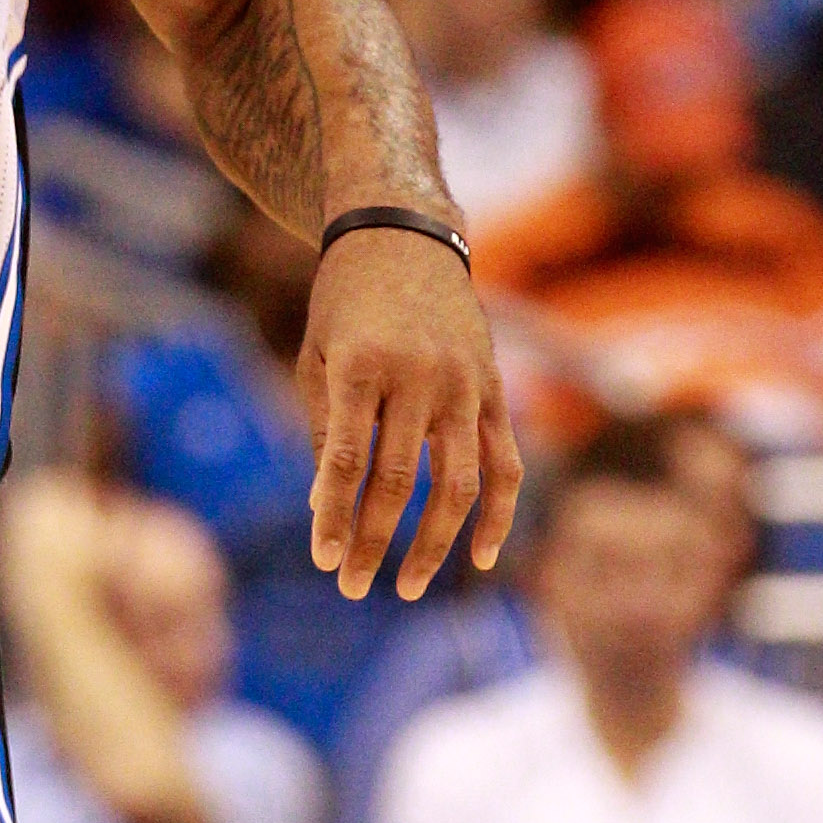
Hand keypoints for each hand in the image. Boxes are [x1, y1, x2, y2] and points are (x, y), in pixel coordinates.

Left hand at [299, 225, 522, 603]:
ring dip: (434, 544)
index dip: (333, 517)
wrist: (403, 234)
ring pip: (457, 484)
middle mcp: (418, 376)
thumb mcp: (316, 356)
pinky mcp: (494, 389)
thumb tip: (326, 509)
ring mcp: (464, 384)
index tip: (322, 559)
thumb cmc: (343, 302)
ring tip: (408, 587)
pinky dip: (499, 514)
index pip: (345, 462)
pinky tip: (484, 559)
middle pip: (398, 482)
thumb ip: (325, 430)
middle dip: (372, 542)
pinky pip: (505, 464)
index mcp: (360, 367)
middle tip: (350, 585)